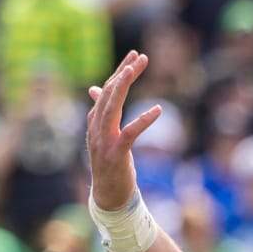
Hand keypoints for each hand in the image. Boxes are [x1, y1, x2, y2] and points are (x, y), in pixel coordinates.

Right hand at [85, 51, 163, 210]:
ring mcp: (103, 142)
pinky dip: (143, 120)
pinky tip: (157, 110)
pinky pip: (129, 133)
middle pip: (108, 94)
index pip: (106, 90)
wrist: (108, 196)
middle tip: (139, 57)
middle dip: (123, 73)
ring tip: (134, 70)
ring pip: (111, 108)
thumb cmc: (111, 164)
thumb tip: (96, 89)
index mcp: (95, 122)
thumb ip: (103, 112)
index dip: (119, 71)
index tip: (134, 55)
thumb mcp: (107, 135)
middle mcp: (95, 128)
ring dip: (122, 87)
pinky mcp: (115, 155)